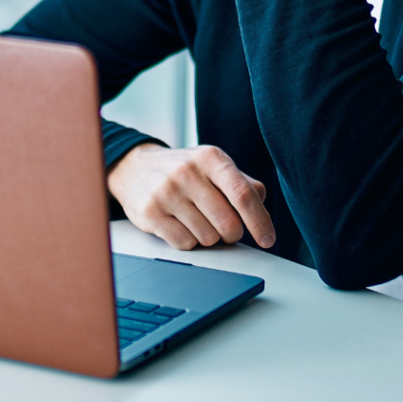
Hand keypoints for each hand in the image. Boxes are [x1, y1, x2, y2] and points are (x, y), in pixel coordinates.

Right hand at [107, 143, 275, 250]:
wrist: (134, 168)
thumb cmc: (183, 170)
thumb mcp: (212, 166)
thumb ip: (241, 182)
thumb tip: (260, 202)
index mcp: (210, 158)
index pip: (242, 194)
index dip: (259, 221)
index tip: (268, 239)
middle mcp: (187, 172)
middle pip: (228, 223)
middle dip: (232, 234)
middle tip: (224, 228)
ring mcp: (166, 192)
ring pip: (208, 237)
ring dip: (209, 237)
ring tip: (197, 220)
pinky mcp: (151, 213)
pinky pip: (185, 244)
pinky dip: (189, 241)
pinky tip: (181, 225)